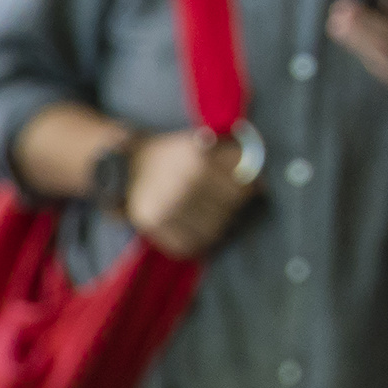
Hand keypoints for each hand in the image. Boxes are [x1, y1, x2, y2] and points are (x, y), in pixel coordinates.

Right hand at [125, 126, 258, 259]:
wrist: (126, 165)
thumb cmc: (172, 153)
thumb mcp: (201, 143)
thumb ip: (232, 155)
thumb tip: (261, 178)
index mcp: (199, 158)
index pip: (241, 185)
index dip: (250, 188)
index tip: (251, 188)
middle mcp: (184, 183)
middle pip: (230, 209)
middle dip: (234, 206)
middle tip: (229, 201)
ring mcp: (168, 207)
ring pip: (213, 230)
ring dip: (219, 224)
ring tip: (212, 214)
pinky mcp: (154, 225)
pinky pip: (189, 245)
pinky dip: (198, 241)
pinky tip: (197, 228)